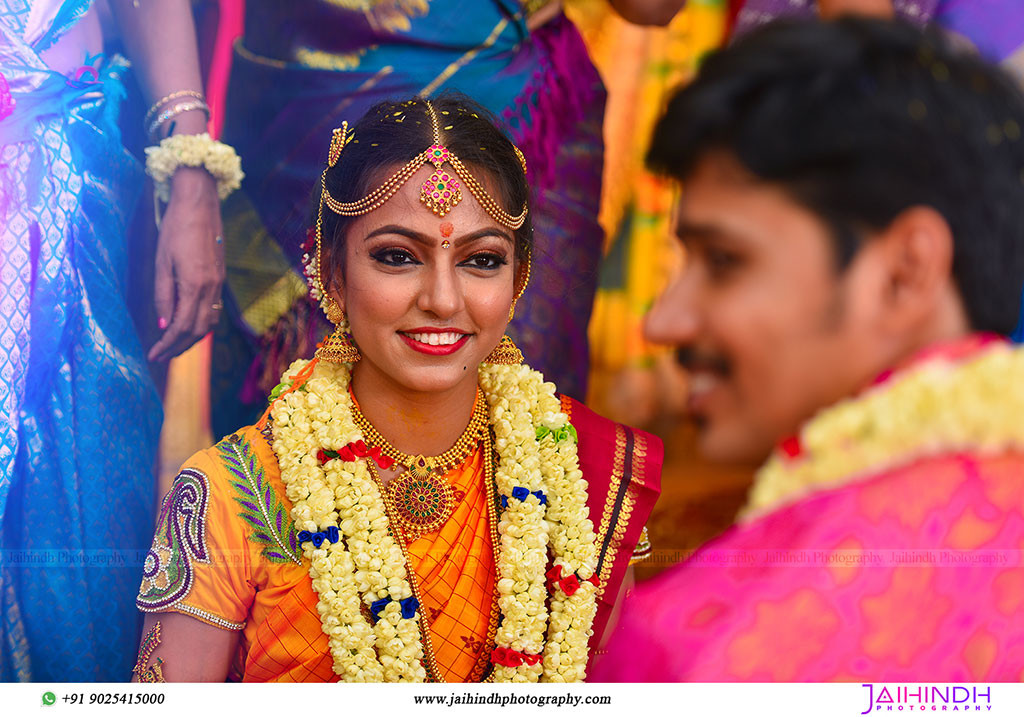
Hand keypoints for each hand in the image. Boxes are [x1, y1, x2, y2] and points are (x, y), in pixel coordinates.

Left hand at [148, 166, 224, 361]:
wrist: (200, 205)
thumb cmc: (175, 229)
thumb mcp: (162, 262)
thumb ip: (163, 296)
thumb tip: (163, 325)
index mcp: (195, 285)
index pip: (181, 327)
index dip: (167, 345)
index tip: (153, 354)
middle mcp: (211, 288)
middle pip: (198, 331)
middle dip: (179, 347)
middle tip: (161, 355)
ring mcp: (219, 284)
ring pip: (209, 323)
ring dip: (192, 339)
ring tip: (173, 345)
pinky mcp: (220, 278)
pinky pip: (213, 310)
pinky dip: (200, 324)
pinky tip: (187, 324)